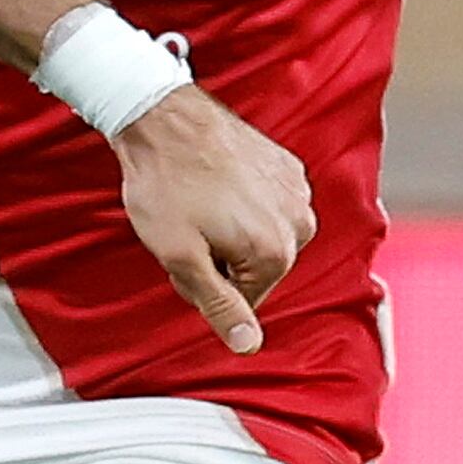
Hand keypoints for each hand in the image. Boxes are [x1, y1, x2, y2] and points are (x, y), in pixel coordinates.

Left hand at [112, 85, 310, 355]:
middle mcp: (299, 223)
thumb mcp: (180, 257)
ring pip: (263, 238)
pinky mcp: (287, 167)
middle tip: (187, 227)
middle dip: (221, 258)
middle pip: (257, 269)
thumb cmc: (165, 186)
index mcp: (276, 252)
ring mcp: (297, 191)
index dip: (204, 282)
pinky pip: (268, 206)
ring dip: (232, 231)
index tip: (184, 252)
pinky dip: (243, 203)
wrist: (163, 117)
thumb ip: (218, 305)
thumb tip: (247, 345)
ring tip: (200, 204)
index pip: (243, 299)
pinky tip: (215, 185)